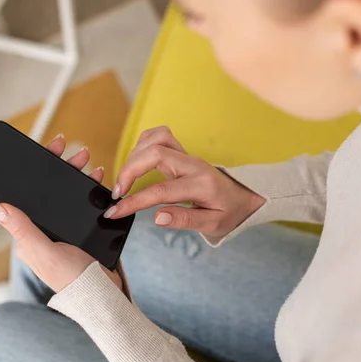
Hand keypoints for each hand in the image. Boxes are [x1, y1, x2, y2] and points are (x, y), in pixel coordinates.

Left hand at [0, 134, 122, 292]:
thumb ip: (22, 229)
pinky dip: (91, 191)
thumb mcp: (44, 252)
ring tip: (92, 166)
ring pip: (67, 193)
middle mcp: (43, 229)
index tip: (50, 150)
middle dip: (63, 167)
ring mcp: (62, 229)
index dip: (36, 170)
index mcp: (29, 233)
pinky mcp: (81, 231)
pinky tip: (99, 184)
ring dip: (79, 176)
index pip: (26, 194)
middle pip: (49, 189)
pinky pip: (83, 204)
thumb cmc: (72, 279)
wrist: (103, 295)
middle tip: (78, 153)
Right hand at [104, 126, 265, 237]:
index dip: (134, 201)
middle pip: (154, 153)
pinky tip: (135, 162)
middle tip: (117, 193)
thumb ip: (185, 220)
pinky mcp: (182, 152)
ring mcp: (187, 155)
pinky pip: (158, 136)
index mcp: (201, 184)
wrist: (245, 197)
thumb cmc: (229, 212)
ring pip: (155, 139)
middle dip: (128, 171)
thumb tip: (157, 217)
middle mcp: (193, 164)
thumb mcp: (213, 224)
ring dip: (134, 155)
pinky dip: (142, 145)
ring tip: (125, 179)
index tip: (115, 211)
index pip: (160, 190)